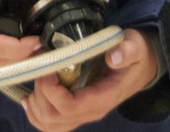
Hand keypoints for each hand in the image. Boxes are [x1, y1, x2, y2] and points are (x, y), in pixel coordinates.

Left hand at [21, 28, 157, 131]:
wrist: (139, 67)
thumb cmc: (135, 56)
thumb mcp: (135, 46)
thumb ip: (126, 51)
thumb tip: (113, 57)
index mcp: (101, 98)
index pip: (69, 107)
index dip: (51, 89)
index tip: (47, 65)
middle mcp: (89, 111)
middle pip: (54, 118)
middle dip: (40, 93)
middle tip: (40, 65)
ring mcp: (81, 113)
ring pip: (49, 124)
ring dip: (35, 104)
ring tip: (35, 77)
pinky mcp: (75, 110)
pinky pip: (50, 122)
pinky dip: (35, 112)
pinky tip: (30, 95)